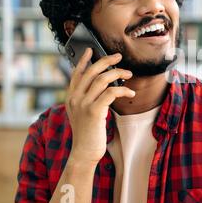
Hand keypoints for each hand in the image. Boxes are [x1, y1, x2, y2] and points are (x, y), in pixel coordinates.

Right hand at [65, 48, 134, 163]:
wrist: (84, 152)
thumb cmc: (88, 133)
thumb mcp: (82, 113)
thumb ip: (86, 99)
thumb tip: (101, 86)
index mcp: (71, 97)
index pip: (77, 73)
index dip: (84, 60)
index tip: (91, 50)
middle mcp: (75, 98)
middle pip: (91, 72)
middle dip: (106, 61)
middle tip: (118, 57)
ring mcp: (83, 104)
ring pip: (102, 79)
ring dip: (118, 73)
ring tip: (129, 74)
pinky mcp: (94, 111)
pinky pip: (110, 92)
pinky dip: (123, 90)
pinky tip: (130, 93)